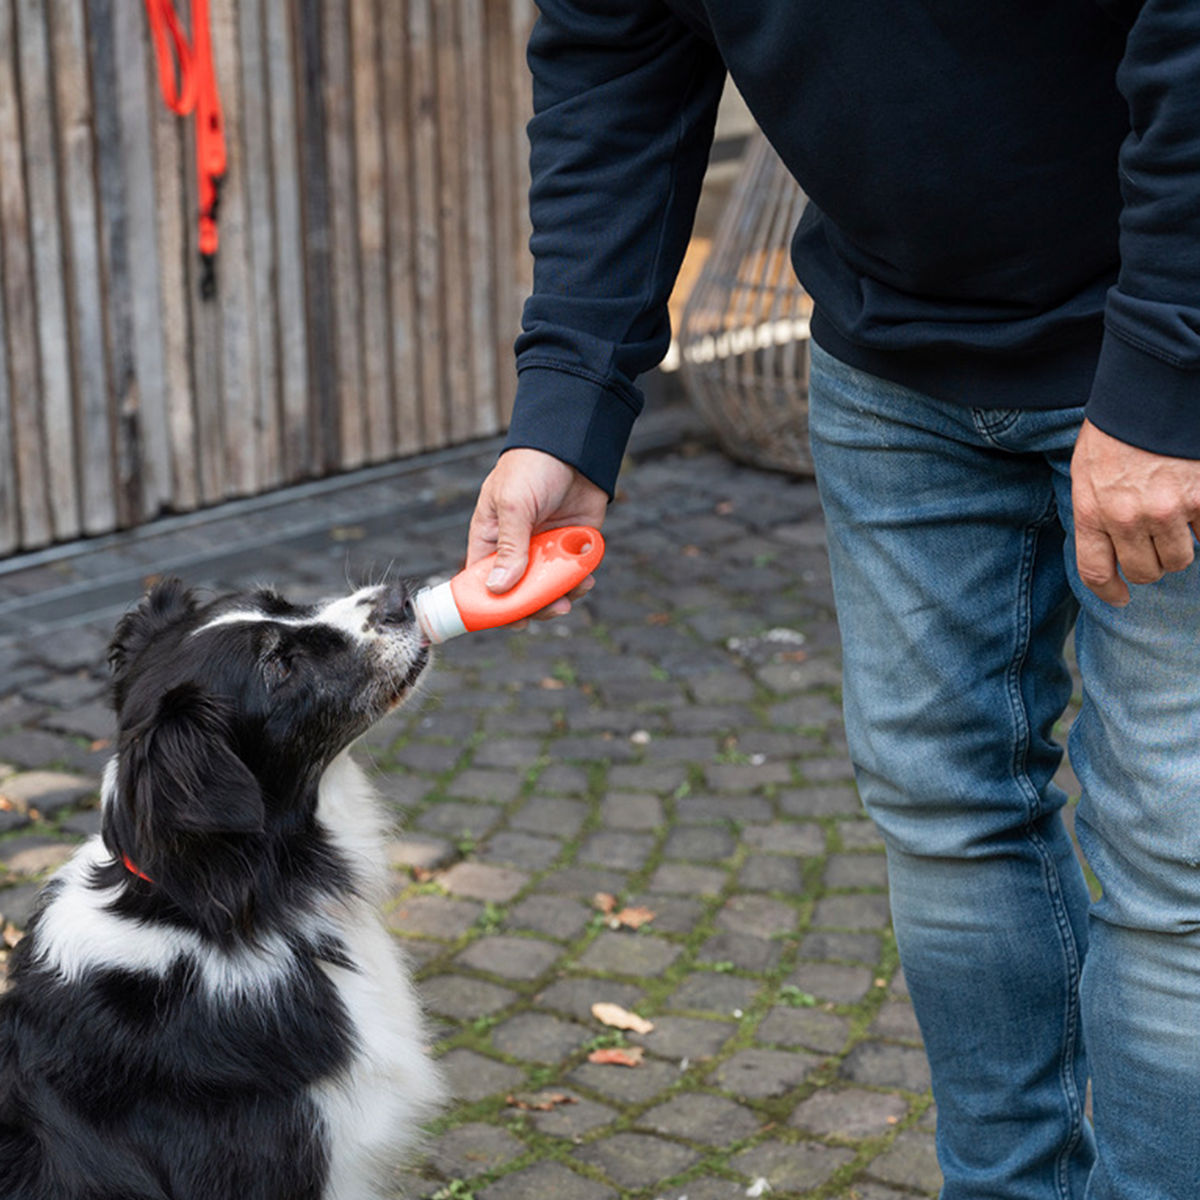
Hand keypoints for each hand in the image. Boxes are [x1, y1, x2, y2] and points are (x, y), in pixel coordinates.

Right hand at [467, 448, 608, 618]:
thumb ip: (510, 547)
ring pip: (549, 587)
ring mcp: (545, 547)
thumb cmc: (532, 467)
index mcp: (491, 538)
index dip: (494, 605)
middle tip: (554, 609)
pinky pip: (573, 572)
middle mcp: (517, 548)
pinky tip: (586, 580)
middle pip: (520, 591)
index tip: (512, 622)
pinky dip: (579, 581)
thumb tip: (500, 588)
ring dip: (561, 595)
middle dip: (537, 605)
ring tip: (575, 592)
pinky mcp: (571, 543)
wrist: (574, 444)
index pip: (484, 581)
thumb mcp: (514, 505)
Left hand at [1071, 418, 1199, 605]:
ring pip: (1180, 560)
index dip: (1108, 592)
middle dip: (1149, 565)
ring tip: (1174, 525)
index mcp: (1093, 511)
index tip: (1120, 598)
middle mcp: (1128, 517)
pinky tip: (1194, 508)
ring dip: (1178, 549)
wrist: (1151, 395)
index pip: (1096, 572)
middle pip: (1144, 572)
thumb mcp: (1086, 473)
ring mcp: (1168, 510)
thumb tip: (1107, 548)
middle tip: (1153, 547)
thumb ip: (1094, 512)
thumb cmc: (1115, 431)